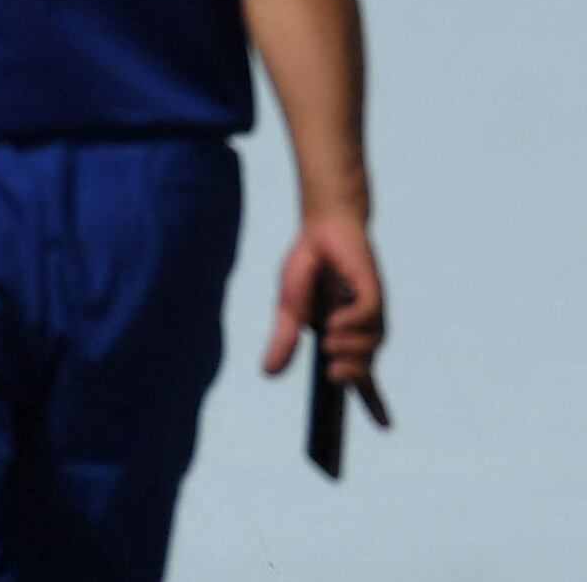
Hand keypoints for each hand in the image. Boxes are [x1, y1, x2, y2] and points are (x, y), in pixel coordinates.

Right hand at [265, 210, 387, 391]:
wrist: (320, 228)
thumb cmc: (306, 268)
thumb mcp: (288, 309)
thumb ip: (283, 341)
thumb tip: (268, 374)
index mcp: (342, 336)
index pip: (362, 376)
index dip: (375, 402)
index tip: (385, 426)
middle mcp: (361, 328)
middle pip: (366, 366)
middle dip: (354, 377)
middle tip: (334, 377)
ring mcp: (369, 311)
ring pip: (370, 343)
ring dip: (351, 350)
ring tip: (329, 346)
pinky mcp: (372, 290)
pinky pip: (369, 313)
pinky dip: (353, 322)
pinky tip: (335, 321)